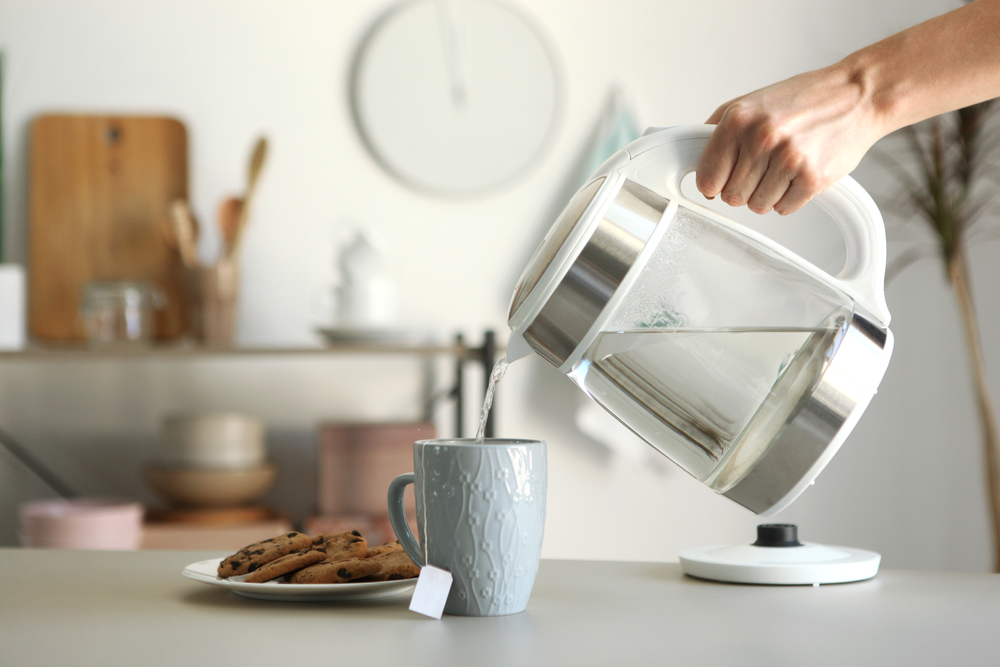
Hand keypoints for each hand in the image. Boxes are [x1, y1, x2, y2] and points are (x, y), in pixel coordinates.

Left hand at [695, 66, 883, 214]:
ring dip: (768, 194)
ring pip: (757, 206)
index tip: (723, 181)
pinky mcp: (812, 177)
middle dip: (744, 188)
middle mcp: (761, 138)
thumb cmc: (804, 100)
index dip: (715, 183)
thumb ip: (718, 132)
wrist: (857, 94)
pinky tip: (799, 174)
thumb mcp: (751, 103)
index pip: (707, 178)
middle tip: (763, 169)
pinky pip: (783, 209)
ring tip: (783, 168)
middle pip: (732, 197)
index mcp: (738, 120)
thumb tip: (695, 165)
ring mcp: (788, 158)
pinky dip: (790, 198)